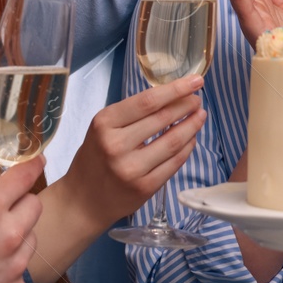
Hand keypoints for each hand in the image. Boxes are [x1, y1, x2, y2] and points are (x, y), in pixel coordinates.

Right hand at [0, 153, 43, 282]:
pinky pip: (21, 269)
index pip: (25, 177)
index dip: (31, 165)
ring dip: (16, 235)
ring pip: (30, 238)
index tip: (35, 161)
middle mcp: (8, 237)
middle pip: (34, 205)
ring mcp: (14, 267)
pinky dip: (9, 266)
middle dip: (19, 202)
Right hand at [66, 75, 207, 230]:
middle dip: (186, 105)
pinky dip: (187, 148)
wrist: (82, 201)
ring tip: (200, 116)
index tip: (195, 81)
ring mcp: (131, 169)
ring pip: (173, 141)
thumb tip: (171, 96)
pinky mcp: (144, 188)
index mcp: (105, 123)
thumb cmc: (95, 158)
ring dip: (192, 126)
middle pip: (163, 118)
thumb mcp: (103, 128)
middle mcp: (116, 145)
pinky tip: (191, 138)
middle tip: (198, 99)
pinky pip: (174, 163)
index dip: (176, 89)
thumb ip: (132, 113)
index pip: (148, 101)